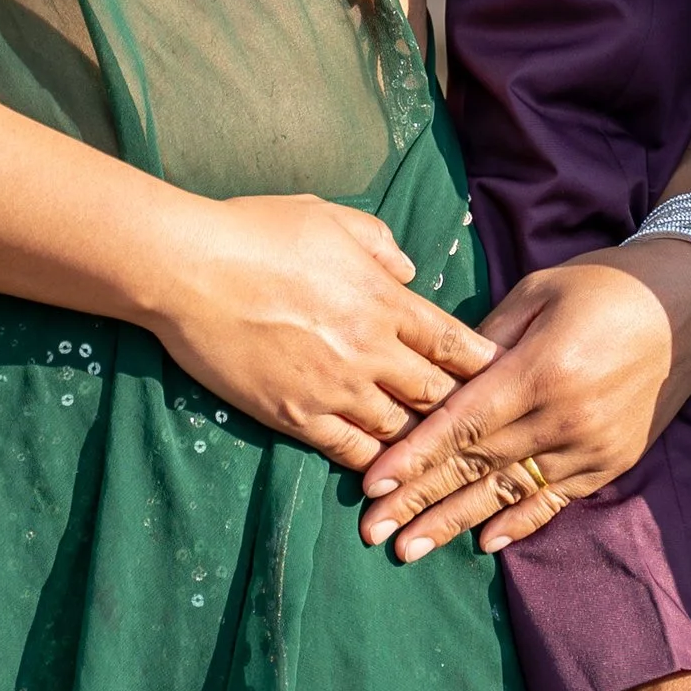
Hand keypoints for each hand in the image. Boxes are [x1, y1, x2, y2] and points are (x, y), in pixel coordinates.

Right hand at [141, 193, 496, 471]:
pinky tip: (384, 472)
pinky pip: (349, 451)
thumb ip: (380, 244)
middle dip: (460, 411)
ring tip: (435, 457)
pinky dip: (373, 463)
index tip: (501, 377)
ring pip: (399, 430)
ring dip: (419, 442)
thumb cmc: (256, 231)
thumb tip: (407, 271)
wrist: (189, 268)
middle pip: (437, 394)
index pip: (454, 342)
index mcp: (384, 299)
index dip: (483, 365)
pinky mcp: (296, 416)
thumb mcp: (330, 217)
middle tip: (477, 427)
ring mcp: (334, 387)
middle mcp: (370, 349)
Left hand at [355, 239, 690, 558]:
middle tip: (374, 532)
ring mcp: (591, 445)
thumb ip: (486, 337)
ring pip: (510, 490)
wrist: (689, 305)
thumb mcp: (539, 291)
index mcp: (540, 369)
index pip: (462, 424)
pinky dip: (520, 522)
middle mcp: (564, 416)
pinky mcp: (613, 460)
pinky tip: (485, 543)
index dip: (414, 458)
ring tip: (412, 549)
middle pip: (478, 466)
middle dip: (420, 501)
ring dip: (457, 522)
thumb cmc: (605, 286)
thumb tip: (442, 375)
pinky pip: (556, 498)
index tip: (373, 485)